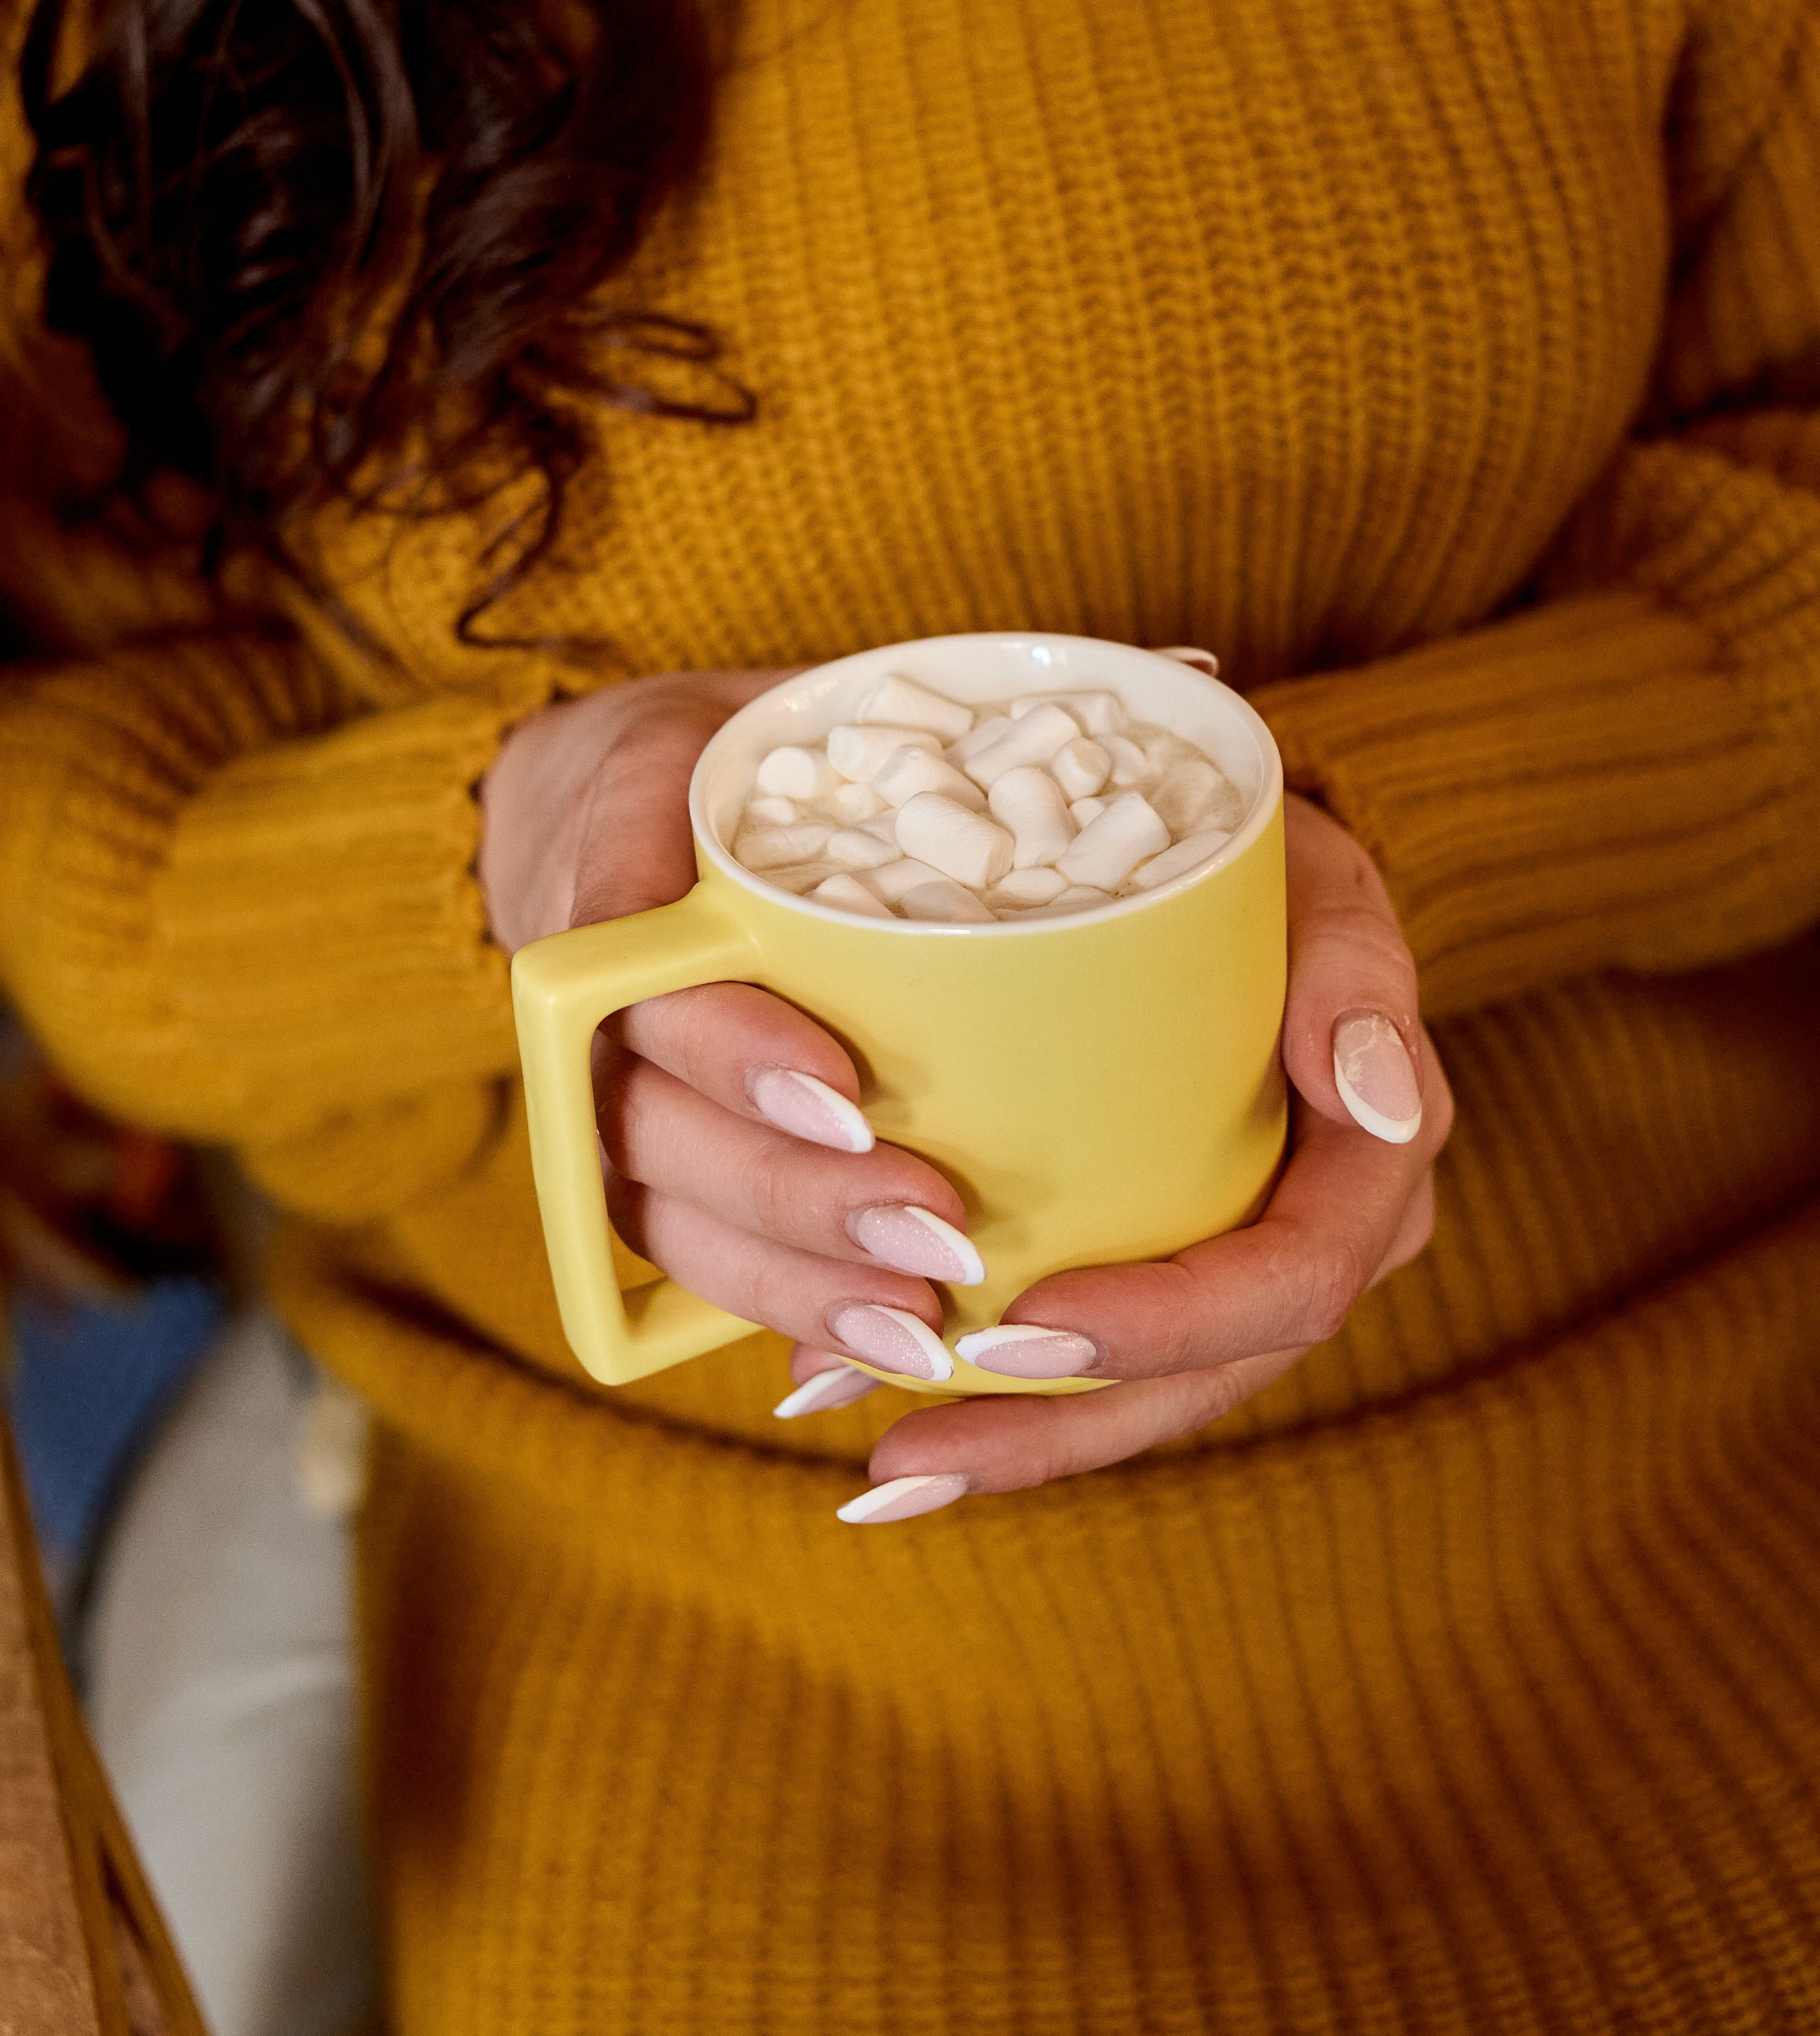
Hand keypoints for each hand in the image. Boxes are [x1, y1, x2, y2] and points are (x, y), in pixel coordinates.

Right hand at [479, 673, 986, 1366]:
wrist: (659, 812)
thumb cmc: (756, 745)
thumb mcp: (800, 701)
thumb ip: (935, 705)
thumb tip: (1184, 681)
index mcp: (619, 889)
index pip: (646, 991)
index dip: (735, 1051)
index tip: (847, 1088)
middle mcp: (598, 1020)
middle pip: (662, 1140)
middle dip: (796, 1197)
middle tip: (937, 1226)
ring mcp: (622, 1108)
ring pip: (681, 1225)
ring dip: (797, 1284)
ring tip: (927, 1324)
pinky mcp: (667, 1171)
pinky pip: (704, 1264)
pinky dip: (787, 1316)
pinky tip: (887, 1354)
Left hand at [785, 791, 1451, 1521]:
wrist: (1226, 877)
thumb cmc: (1271, 869)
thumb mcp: (1324, 884)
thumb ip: (1357, 972)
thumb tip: (1376, 1095)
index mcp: (1370, 1171)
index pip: (1290, 1283)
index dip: (1168, 1325)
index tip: (1028, 1324)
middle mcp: (1308, 1242)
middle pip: (1198, 1379)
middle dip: (1056, 1428)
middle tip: (911, 1449)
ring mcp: (1229, 1266)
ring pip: (1131, 1394)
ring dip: (1004, 1439)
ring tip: (878, 1469)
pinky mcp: (1153, 1262)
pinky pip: (1079, 1351)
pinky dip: (978, 1387)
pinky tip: (850, 1392)